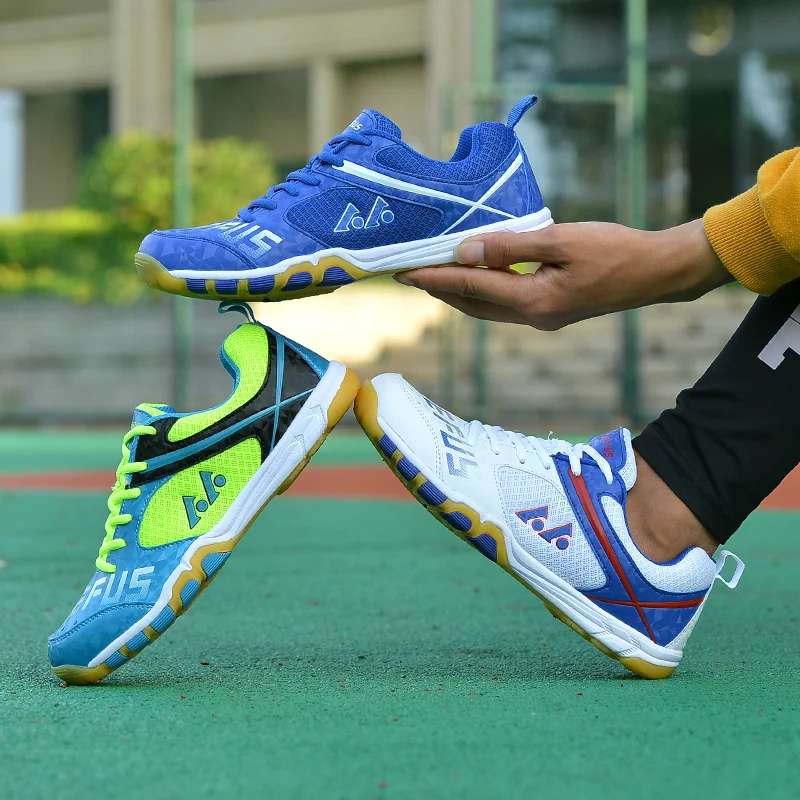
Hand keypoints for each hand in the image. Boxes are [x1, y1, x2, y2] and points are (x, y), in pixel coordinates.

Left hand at [394, 219, 732, 329]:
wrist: (655, 272)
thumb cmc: (615, 249)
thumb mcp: (561, 240)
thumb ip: (511, 246)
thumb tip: (467, 251)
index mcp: (533, 301)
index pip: (471, 289)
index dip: (435, 278)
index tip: (404, 272)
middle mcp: (532, 317)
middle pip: (472, 306)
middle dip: (438, 290)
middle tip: (407, 274)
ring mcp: (542, 318)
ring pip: (486, 309)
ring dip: (458, 294)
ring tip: (431, 275)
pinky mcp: (551, 312)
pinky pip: (504, 305)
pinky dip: (483, 292)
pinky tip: (475, 276)